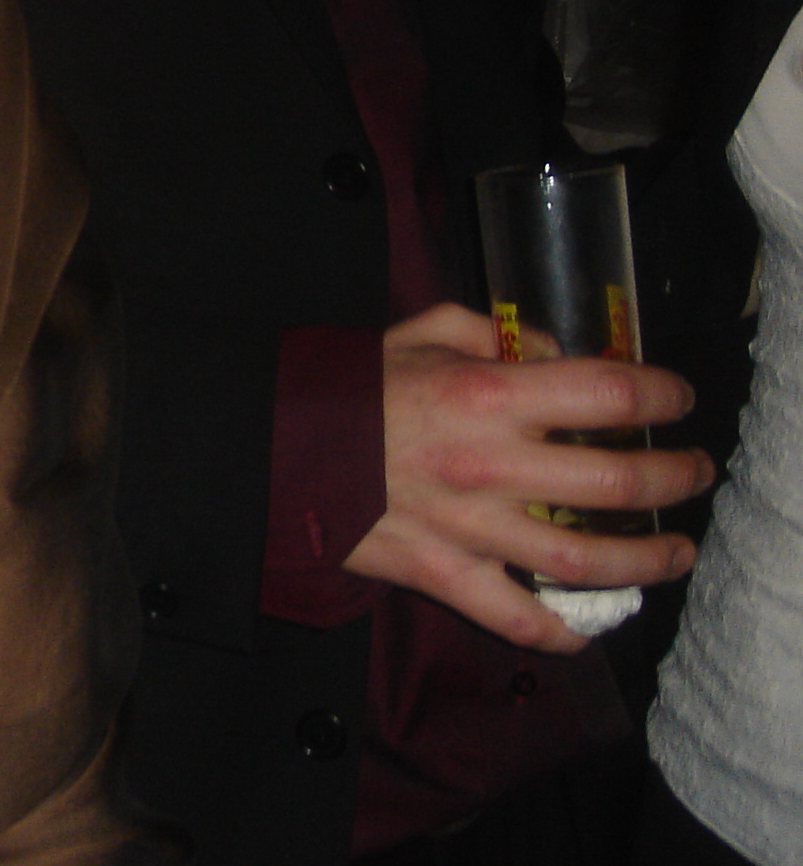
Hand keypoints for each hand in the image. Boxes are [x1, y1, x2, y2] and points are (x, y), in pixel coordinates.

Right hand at [343, 304, 712, 651]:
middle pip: (619, 479)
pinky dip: (559, 630)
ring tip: (675, 552)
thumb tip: (551, 353)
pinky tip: (586, 626)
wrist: (270, 442)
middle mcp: (490, 463)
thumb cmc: (346, 384)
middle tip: (693, 471)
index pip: (607, 392)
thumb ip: (489, 332)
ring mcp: (469, 527)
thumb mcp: (415, 331)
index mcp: (484, 393)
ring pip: (587, 558)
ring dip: (648, 559)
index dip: (659, 393)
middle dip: (676, 476)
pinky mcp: (441, 572)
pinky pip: (515, 616)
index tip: (677, 399)